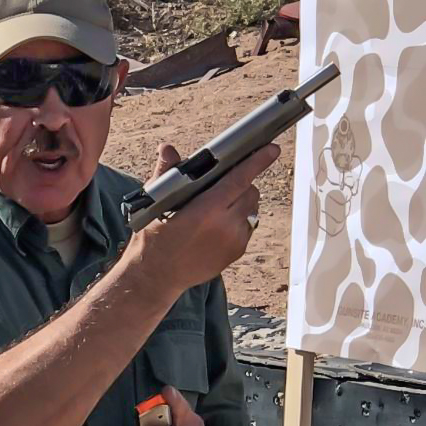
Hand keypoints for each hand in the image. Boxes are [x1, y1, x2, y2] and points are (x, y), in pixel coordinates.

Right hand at [140, 142, 280, 294]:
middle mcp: (225, 225)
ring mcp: (234, 241)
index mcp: (206, 210)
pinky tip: (219, 224)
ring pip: (252, 209)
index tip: (272, 149)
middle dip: (242, 183)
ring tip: (220, 206)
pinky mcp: (236, 252)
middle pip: (250, 192)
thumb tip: (167, 148)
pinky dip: (239, 220)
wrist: (157, 276)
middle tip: (225, 184)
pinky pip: (248, 226)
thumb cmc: (154, 238)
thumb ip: (166, 172)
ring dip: (241, 202)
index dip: (257, 161)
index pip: (240, 179)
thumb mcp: (155, 203)